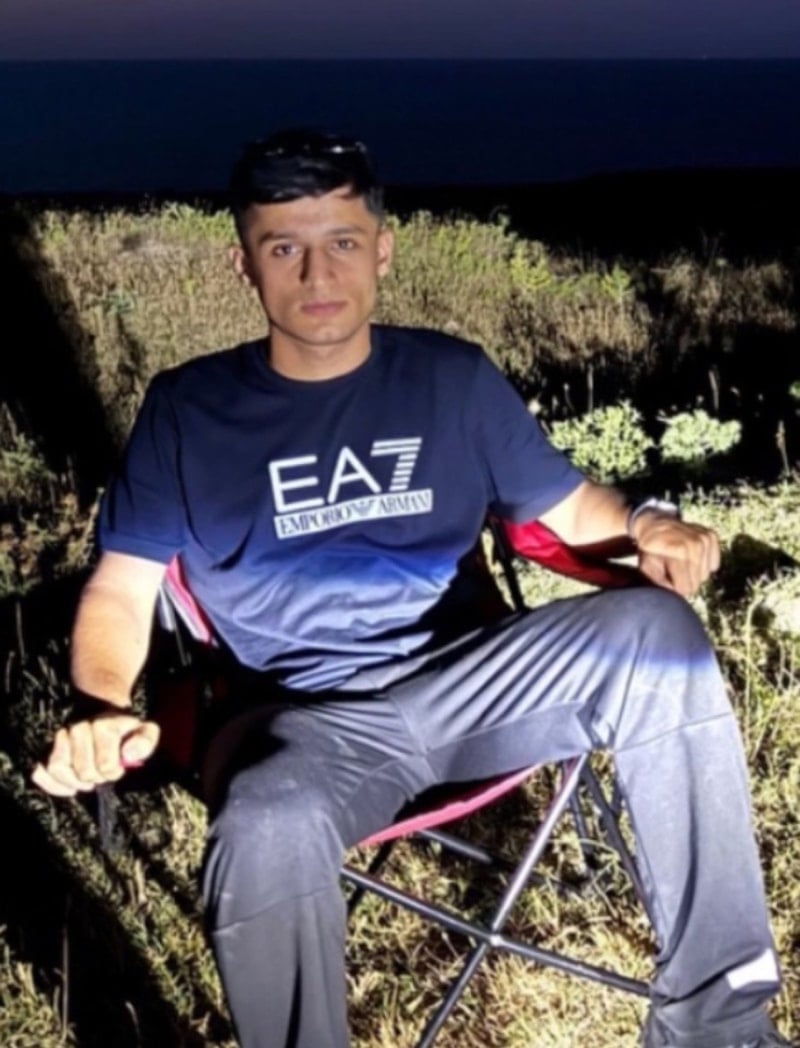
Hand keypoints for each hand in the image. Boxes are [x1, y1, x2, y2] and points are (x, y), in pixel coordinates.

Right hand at [31, 713, 159, 796]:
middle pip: (82, 769)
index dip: (112, 772)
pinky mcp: (47, 749)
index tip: (118, 770)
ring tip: (87, 782)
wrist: (105, 718)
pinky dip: (52, 785)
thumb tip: (128, 754)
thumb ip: (145, 740)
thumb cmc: (125, 732)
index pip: (104, 763)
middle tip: (102, 775)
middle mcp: (78, 728)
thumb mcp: (144, 731)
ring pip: (58, 768)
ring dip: (74, 782)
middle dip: (95, 778)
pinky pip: (40, 771)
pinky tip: (70, 788)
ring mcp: (60, 737)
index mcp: (103, 724)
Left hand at [633, 511, 720, 597]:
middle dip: (684, 579)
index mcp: (680, 552)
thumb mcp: (647, 569)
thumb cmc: (649, 549)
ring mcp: (705, 538)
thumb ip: (661, 586)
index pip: (686, 588)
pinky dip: (702, 563)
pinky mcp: (711, 536)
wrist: (653, 524)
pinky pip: (713, 565)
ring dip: (692, 571)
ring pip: (706, 575)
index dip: (674, 586)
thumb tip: (677, 596)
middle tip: (672, 566)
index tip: (665, 576)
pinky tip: (690, 555)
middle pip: (697, 582)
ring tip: (679, 559)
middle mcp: (696, 544)